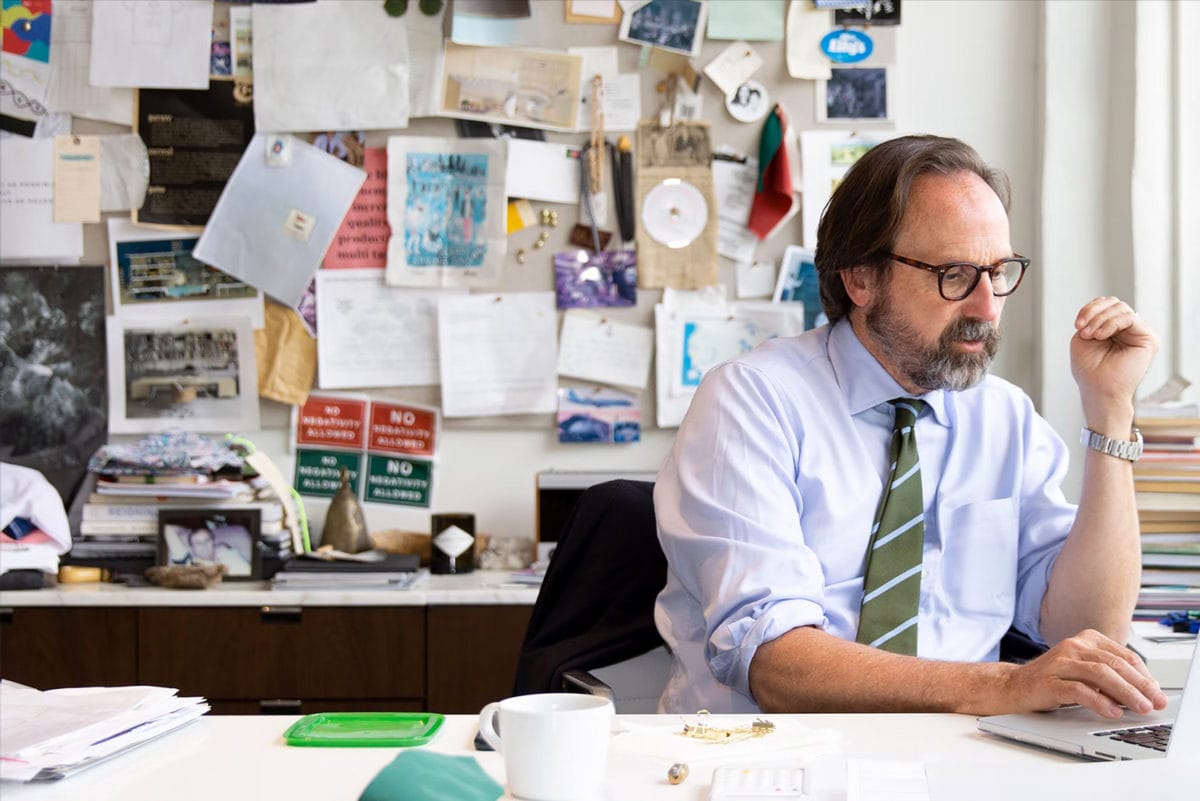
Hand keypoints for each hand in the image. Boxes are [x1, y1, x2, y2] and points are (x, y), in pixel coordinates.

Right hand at [1002, 629, 1167, 718]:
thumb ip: (1110, 677)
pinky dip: (1099, 701)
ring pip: (1100, 674)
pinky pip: (1079, 689)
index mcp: (1085, 640)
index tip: (1156, 692)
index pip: (1124, 655)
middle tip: (1155, 702)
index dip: (1144, 675)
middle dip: (1140, 685)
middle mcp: (1073, 646)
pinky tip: (1112, 711)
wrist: (1014, 686)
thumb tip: (1143, 692)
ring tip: (1140, 708)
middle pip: (1115, 664)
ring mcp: (1060, 662)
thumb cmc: (1053, 681)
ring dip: (1125, 693)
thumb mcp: (1085, 673)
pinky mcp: (1049, 680)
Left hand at [1070, 297, 1157, 429]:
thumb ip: (1093, 318)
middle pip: (1113, 302)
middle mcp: (1128, 329)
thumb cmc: (1089, 368)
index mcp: (1112, 328)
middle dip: (1093, 313)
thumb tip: (1105, 304)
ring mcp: (1138, 333)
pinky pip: (1129, 318)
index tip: (1077, 325)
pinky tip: (1101, 336)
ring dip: (1100, 320)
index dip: (1089, 309)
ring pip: (1120, 308)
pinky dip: (1111, 323)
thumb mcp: (1084, 336)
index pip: (1104, 305)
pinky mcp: (1148, 338)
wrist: (1098, 389)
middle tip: (1083, 331)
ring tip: (1091, 336)